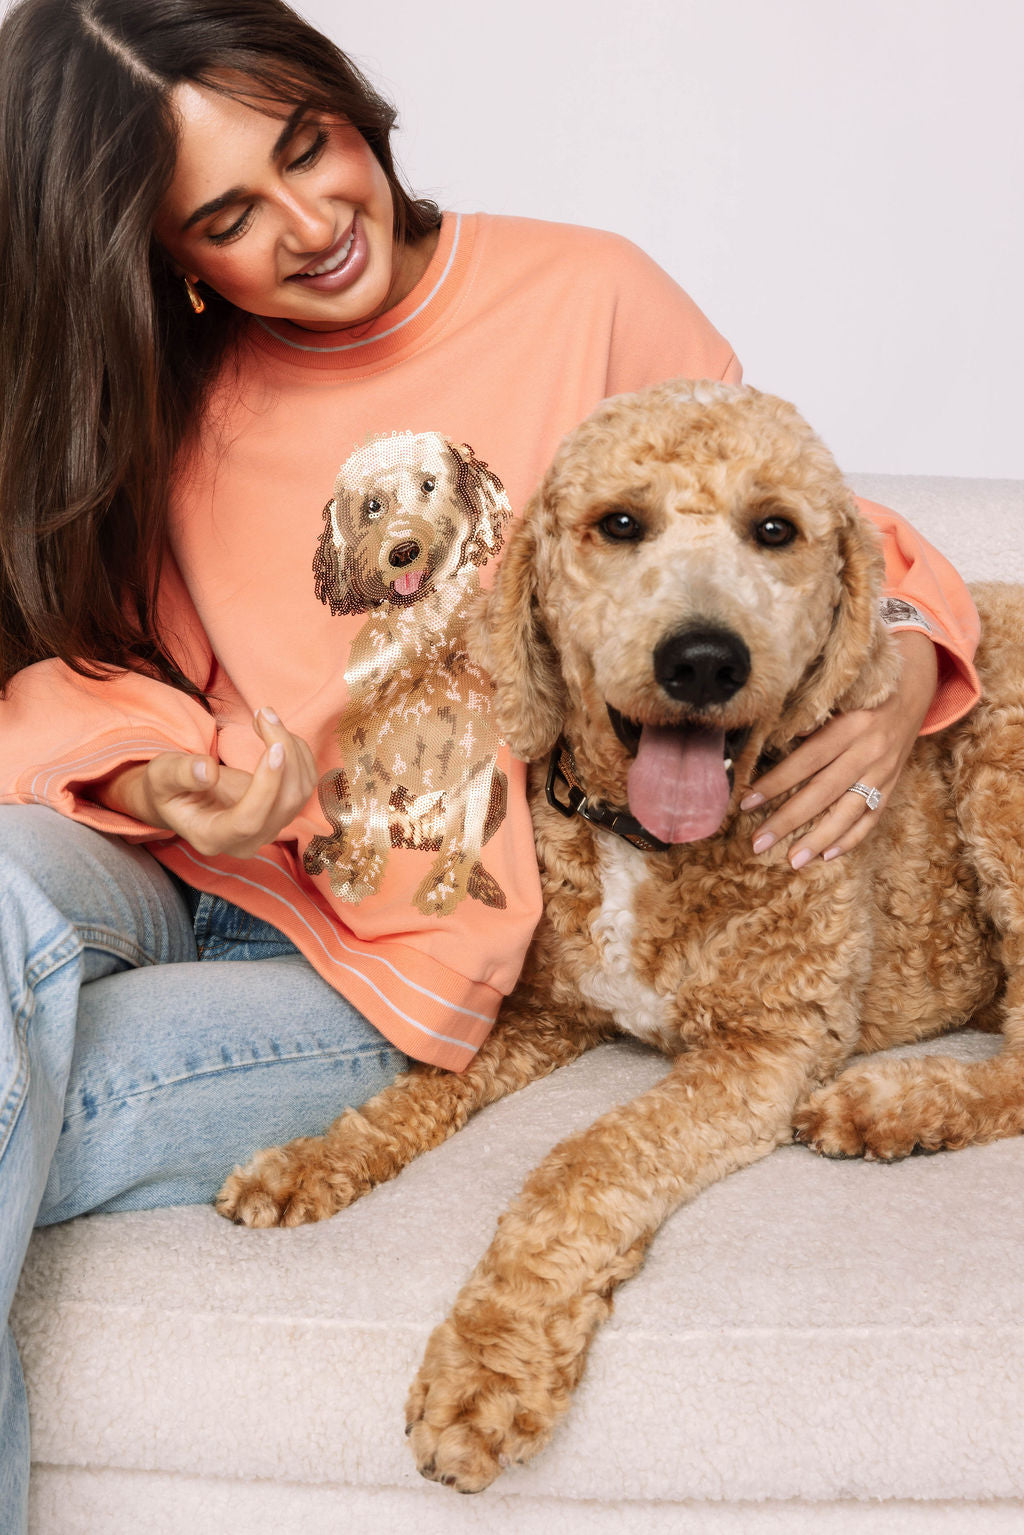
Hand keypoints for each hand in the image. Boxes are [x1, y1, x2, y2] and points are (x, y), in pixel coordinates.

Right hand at [92, 708, 317, 858]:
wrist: (181, 797)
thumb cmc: (168, 788)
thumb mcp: (161, 777)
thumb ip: (180, 774)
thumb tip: (207, 771)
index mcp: (212, 837)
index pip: (249, 820)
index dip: (266, 786)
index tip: (275, 748)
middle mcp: (247, 840)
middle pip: (284, 803)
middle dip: (284, 754)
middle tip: (264, 713)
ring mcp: (269, 828)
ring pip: (300, 791)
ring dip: (293, 748)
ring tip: (265, 716)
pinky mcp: (281, 811)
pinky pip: (304, 783)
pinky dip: (297, 752)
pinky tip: (275, 731)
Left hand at [741, 631, 937, 868]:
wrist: (910, 695)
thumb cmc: (859, 698)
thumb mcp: (835, 701)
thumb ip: (807, 722)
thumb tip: (769, 743)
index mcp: (848, 727)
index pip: (806, 761)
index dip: (775, 783)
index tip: (746, 803)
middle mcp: (867, 752)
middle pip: (823, 792)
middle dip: (788, 820)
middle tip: (759, 843)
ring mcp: (883, 773)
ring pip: (849, 812)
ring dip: (818, 840)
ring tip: (793, 860)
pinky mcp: (892, 786)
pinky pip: (872, 818)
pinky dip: (850, 839)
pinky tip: (826, 855)